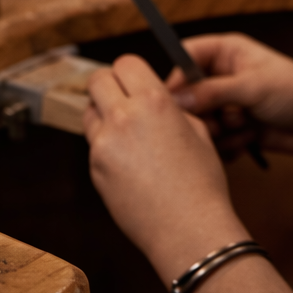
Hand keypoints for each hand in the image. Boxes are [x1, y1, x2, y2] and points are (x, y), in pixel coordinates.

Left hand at [83, 54, 249, 278]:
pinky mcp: (95, 168)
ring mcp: (105, 143)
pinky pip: (94, 145)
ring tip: (126, 135)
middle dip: (108, 86)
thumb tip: (154, 101)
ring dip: (102, 116)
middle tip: (121, 100)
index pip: (126, 63)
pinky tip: (129, 165)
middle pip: (97, 80)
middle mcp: (125, 116)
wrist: (189, 229)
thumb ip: (171, 110)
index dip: (131, 72)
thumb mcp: (198, 132)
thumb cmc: (202, 184)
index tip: (135, 82)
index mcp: (155, 101)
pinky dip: (106, 148)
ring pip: (90, 113)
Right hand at [171, 34, 292, 206]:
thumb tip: (177, 100)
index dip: (176, 79)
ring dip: (220, 130)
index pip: (185, 58)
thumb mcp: (254, 86)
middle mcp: (222, 75)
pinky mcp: (232, 129)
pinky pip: (214, 141)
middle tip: (221, 119)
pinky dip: (228, 145)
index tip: (173, 102)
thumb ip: (213, 91)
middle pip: (187, 95)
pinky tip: (250, 140)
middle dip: (203, 112)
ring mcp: (227, 104)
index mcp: (226, 51)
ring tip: (245, 126)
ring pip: (200, 121)